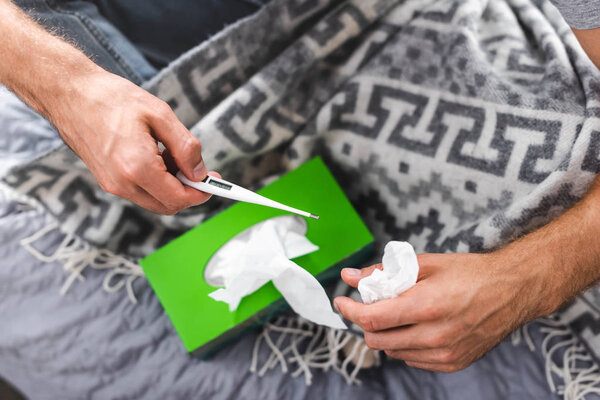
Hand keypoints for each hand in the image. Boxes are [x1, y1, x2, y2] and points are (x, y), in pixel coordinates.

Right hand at [48, 70, 216, 214]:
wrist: (70, 93)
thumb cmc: (113, 99)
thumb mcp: (160, 115)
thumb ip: (185, 147)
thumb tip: (200, 172)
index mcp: (137, 167)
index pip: (179, 198)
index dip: (201, 193)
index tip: (215, 183)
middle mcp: (122, 183)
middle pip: (168, 206)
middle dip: (188, 191)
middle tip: (199, 169)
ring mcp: (112, 184)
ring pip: (154, 201)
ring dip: (172, 186)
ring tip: (172, 154)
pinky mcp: (106, 180)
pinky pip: (140, 191)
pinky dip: (156, 182)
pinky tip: (157, 156)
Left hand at [334, 251, 561, 371]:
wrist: (513, 291)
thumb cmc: (470, 273)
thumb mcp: (425, 264)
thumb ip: (384, 272)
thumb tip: (350, 276)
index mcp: (427, 306)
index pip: (371, 318)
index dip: (349, 310)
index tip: (341, 302)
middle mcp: (435, 336)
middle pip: (376, 339)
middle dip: (366, 322)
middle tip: (372, 304)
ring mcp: (445, 354)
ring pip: (392, 351)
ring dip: (386, 333)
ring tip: (400, 312)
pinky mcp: (452, 364)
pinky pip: (412, 359)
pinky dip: (405, 344)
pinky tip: (417, 326)